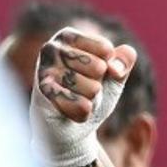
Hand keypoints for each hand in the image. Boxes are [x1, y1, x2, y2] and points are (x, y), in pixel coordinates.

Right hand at [29, 26, 136, 166]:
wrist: (71, 128)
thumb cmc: (90, 96)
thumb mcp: (113, 77)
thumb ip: (124, 61)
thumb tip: (119, 63)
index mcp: (68, 37)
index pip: (106, 49)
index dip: (109, 69)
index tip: (95, 76)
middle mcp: (51, 48)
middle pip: (99, 67)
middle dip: (98, 86)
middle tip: (83, 92)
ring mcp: (43, 70)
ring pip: (92, 88)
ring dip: (90, 101)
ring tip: (75, 101)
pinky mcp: (42, 94)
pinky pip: (81, 105)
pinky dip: (83, 114)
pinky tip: (69, 113)